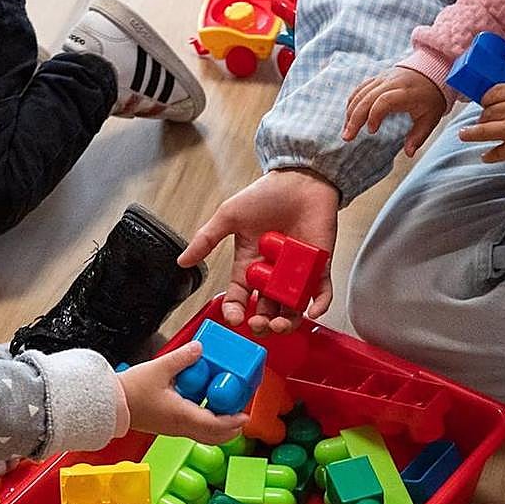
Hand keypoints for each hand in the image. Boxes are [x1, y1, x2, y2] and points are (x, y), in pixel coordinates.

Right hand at [118, 343, 246, 444]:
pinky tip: (205, 406)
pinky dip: (205, 423)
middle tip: (241, 416)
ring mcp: (173, 428)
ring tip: (228, 412)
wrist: (108, 404)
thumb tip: (200, 348)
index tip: (245, 416)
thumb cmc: (129, 391)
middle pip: (213, 436)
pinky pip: (193, 429)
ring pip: (203, 435)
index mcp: (181, 415)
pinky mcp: (167, 425)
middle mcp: (179, 426)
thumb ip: (182, 358)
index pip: (214, 425)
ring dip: (218, 427)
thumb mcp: (159, 368)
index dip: (233, 422)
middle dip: (230, 429)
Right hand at [179, 169, 338, 333]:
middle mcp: (272, 274)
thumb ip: (206, 239)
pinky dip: (320, 304)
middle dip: (262, 323)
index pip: (240, 297)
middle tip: (259, 324)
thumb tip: (183, 260)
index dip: (235, 310)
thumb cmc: (266, 195)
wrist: (300, 179)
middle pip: (266, 310)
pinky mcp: (319, 267)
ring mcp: (296, 273)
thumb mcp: (229, 216)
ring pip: (292, 308)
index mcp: (249, 265)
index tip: (234, 317)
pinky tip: (312, 311)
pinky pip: (322, 293)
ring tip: (280, 323)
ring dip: (287, 322)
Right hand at [343, 67, 445, 155]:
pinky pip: (359, 89)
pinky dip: (352, 103)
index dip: (374, 115)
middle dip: (355, 118)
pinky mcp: (377, 78)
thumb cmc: (431, 97)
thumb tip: (409, 153)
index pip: (384, 101)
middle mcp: (391, 82)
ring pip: (360, 93)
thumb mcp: (430, 118)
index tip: (372, 131)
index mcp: (405, 92)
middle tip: (347, 137)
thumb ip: (419, 136)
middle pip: (367, 98)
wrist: (432, 71)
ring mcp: (382, 78)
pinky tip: (349, 117)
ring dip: (350, 112)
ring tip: (346, 131)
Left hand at [458, 84, 504, 164]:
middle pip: (488, 111)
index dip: (488, 97)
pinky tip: (484, 156)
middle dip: (483, 115)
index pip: (496, 91)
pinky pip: (494, 152)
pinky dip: (488, 155)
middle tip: (482, 119)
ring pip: (482, 130)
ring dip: (471, 133)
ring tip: (463, 134)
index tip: (485, 101)